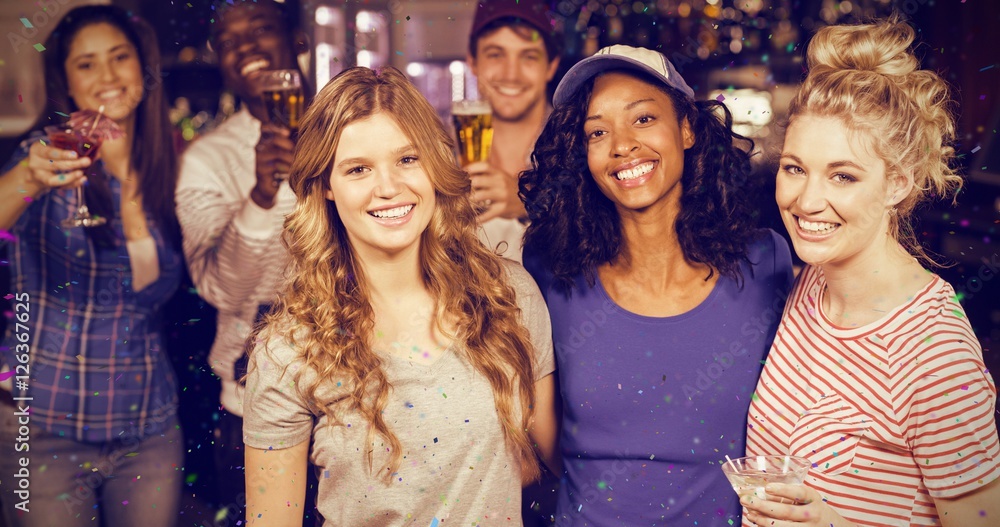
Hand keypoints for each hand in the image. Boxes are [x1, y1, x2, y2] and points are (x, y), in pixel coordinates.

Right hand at [26, 140, 91, 189]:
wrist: (34, 170)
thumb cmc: (49, 155)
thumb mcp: (54, 147)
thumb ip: (70, 147)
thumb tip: (95, 152)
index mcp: (37, 149)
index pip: (49, 152)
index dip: (62, 154)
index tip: (75, 155)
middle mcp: (35, 162)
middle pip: (54, 165)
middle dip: (72, 164)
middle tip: (87, 161)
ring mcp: (39, 175)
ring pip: (55, 179)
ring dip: (71, 176)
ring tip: (82, 173)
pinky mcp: (45, 185)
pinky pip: (60, 186)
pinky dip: (72, 184)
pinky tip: (82, 180)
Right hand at [252, 124, 294, 207]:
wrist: (268, 187)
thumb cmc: (280, 167)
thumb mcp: (284, 153)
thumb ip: (291, 143)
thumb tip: (307, 134)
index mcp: (265, 140)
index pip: (265, 127)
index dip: (276, 126)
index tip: (288, 131)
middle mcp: (259, 147)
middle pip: (273, 138)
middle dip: (289, 143)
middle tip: (298, 150)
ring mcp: (259, 159)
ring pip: (277, 153)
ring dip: (291, 157)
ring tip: (298, 162)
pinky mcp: (260, 171)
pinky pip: (276, 166)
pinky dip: (287, 168)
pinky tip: (292, 171)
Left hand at [466, 161, 525, 222]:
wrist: (530, 200)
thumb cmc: (509, 188)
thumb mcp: (501, 177)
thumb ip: (486, 175)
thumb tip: (464, 174)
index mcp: (499, 173)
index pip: (484, 166)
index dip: (470, 169)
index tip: (461, 174)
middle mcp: (500, 182)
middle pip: (478, 180)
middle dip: (465, 186)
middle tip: (457, 192)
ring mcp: (502, 195)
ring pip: (480, 196)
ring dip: (468, 201)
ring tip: (461, 204)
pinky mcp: (503, 208)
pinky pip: (487, 214)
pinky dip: (478, 218)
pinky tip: (472, 220)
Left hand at [741, 483, 855, 526]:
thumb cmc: (814, 509)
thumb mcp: (808, 499)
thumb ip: (790, 495)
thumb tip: (761, 492)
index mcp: (813, 499)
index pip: (799, 493)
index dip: (783, 490)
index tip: (767, 487)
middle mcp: (812, 514)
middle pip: (786, 512)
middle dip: (763, 506)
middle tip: (745, 500)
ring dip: (762, 520)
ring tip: (749, 513)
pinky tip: (758, 523)